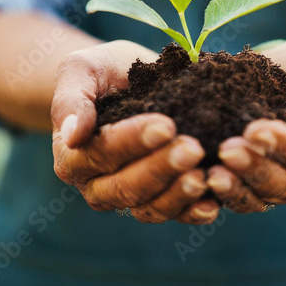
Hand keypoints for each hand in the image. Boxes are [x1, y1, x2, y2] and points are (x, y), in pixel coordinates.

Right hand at [50, 40, 219, 223]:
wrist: (128, 80)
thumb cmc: (102, 71)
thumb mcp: (80, 71)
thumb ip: (71, 100)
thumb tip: (72, 136)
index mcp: (72, 157)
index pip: (102, 153)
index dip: (133, 141)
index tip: (166, 125)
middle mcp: (96, 186)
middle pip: (126, 186)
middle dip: (161, 168)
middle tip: (193, 148)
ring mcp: (127, 198)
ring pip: (150, 207)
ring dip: (179, 194)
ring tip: (204, 176)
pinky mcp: (157, 201)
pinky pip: (174, 214)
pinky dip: (193, 211)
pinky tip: (213, 203)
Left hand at [208, 40, 285, 211]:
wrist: (282, 69)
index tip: (257, 128)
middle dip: (256, 169)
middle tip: (228, 149)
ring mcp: (274, 186)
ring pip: (258, 199)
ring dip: (234, 188)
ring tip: (210, 173)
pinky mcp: (244, 183)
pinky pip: (233, 198)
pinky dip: (215, 194)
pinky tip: (197, 178)